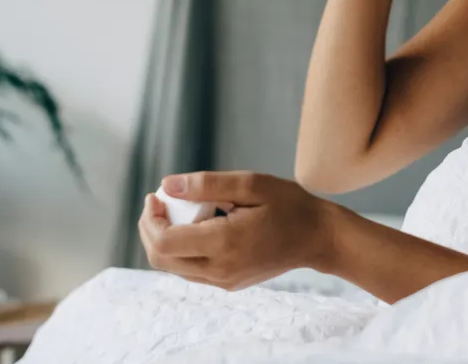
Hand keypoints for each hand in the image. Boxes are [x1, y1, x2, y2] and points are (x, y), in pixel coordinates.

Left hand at [138, 171, 332, 290]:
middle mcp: (219, 270)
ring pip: (173, 267)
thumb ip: (206, 184)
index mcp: (223, 244)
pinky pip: (190, 270)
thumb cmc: (287, 204)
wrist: (317, 237)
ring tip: (178, 208)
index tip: (156, 195)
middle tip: (160, 201)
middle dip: (151, 228)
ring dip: (164, 238)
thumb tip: (167, 184)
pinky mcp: (228, 283)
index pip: (164, 242)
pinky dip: (182, 247)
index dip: (150, 218)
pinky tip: (196, 223)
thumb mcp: (249, 184)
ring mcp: (223, 281)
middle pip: (161, 258)